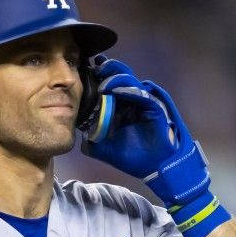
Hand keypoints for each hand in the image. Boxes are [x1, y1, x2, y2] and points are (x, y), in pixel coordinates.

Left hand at [80, 58, 210, 207]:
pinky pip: (142, 95)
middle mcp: (132, 101)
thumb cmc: (133, 158)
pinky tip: (117, 91)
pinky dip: (130, 91)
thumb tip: (80, 139)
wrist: (153, 169)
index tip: (87, 69)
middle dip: (108, 69)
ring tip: (103, 84)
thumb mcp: (106, 151)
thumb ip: (92, 144)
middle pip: (121, 76)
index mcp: (120, 107)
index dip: (100, 75)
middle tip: (97, 67)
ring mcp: (144, 103)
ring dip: (116, 79)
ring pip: (131, 81)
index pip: (109, 85)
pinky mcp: (155, 108)